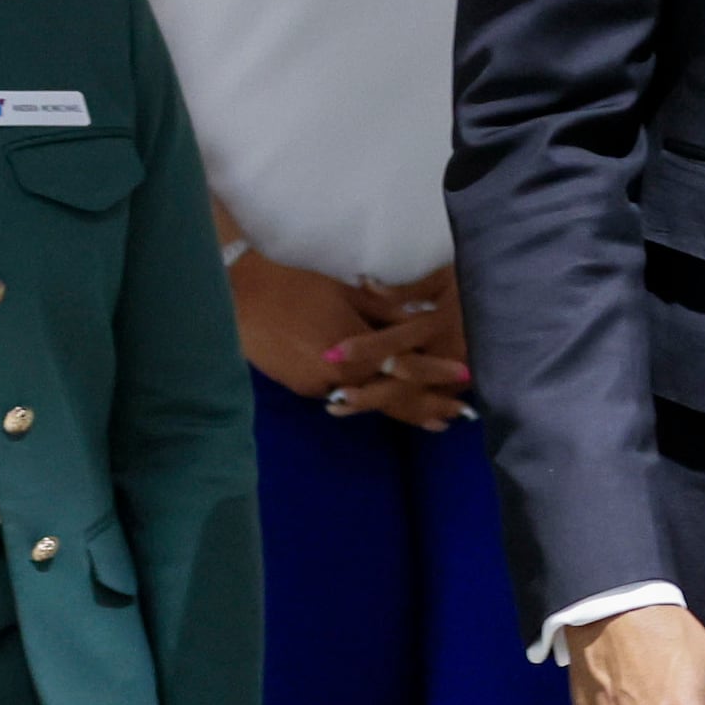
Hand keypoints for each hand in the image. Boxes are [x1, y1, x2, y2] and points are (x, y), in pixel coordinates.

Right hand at [231, 254, 468, 428]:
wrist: (240, 296)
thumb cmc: (296, 285)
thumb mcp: (347, 292)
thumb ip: (386, 310)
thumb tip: (420, 318)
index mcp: (357, 349)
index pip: (407, 368)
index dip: (437, 375)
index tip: (465, 380)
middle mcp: (341, 377)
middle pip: (392, 397)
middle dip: (425, 407)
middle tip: (454, 416)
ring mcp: (319, 387)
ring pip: (366, 400)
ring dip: (397, 408)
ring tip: (429, 419)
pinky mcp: (302, 388)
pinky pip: (341, 394)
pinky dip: (363, 398)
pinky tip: (379, 402)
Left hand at [324, 264, 472, 430]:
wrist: (534, 299)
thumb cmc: (488, 280)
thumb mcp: (447, 278)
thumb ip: (407, 290)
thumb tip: (366, 285)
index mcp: (439, 323)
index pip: (395, 340)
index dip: (364, 349)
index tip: (333, 355)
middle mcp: (448, 352)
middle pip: (403, 381)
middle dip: (369, 394)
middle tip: (335, 403)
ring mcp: (465, 372)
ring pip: (422, 398)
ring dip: (389, 407)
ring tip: (353, 410)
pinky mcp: (477, 382)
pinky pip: (444, 401)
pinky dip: (423, 411)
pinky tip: (406, 418)